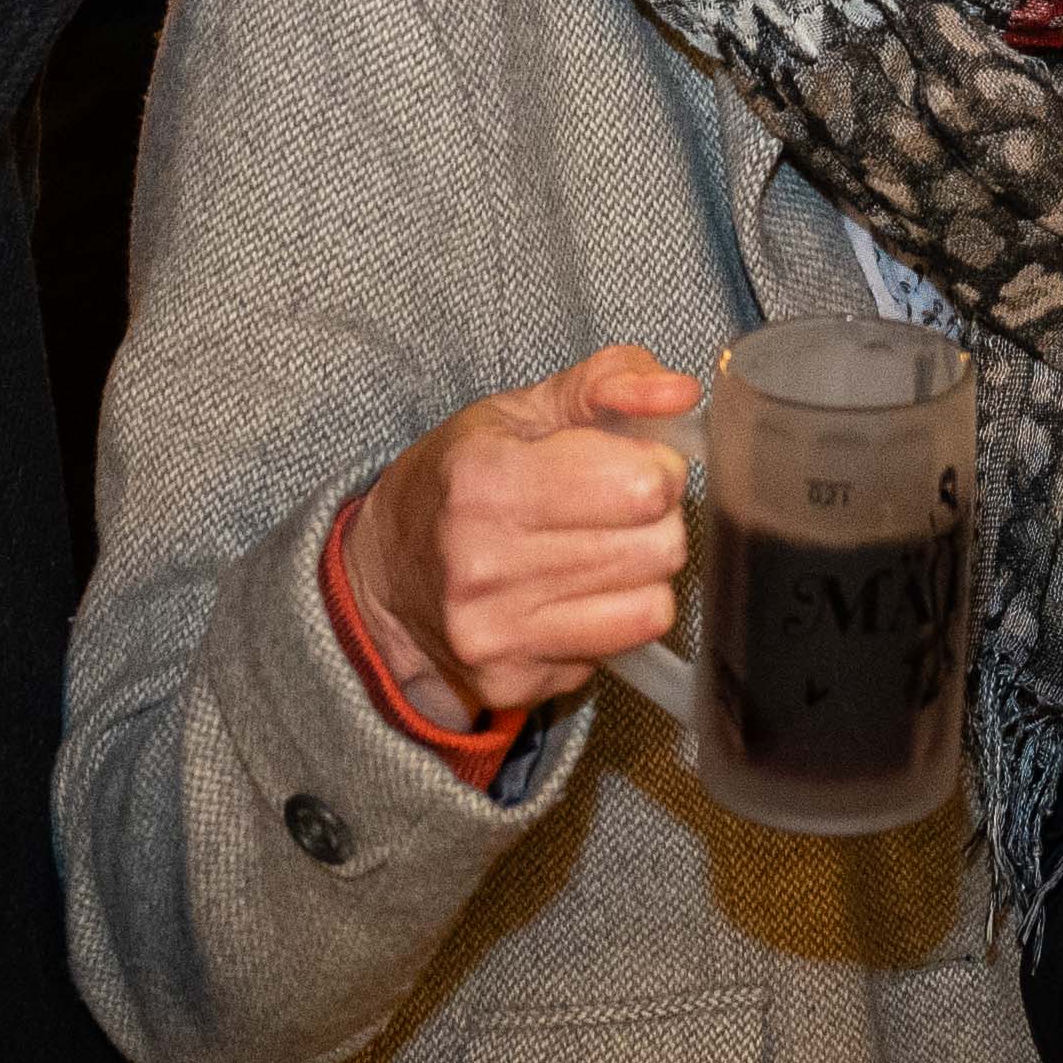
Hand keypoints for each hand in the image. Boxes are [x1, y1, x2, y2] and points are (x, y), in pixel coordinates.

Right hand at [351, 342, 701, 735]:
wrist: (383, 578)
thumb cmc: (459, 482)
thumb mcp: (521, 409)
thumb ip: (608, 380)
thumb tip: (680, 393)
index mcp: (486, 480)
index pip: (643, 486)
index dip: (658, 467)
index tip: (632, 464)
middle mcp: (484, 564)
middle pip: (659, 548)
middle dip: (657, 521)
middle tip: (616, 510)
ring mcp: (496, 633)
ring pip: (653, 606)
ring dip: (642, 574)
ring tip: (598, 551)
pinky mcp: (512, 682)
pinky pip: (622, 650)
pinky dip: (616, 620)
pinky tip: (575, 595)